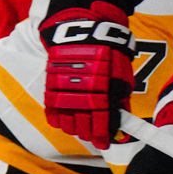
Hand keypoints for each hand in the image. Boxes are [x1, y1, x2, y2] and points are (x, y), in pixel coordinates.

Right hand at [39, 2, 135, 147]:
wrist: (82, 31)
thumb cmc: (107, 54)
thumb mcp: (121, 77)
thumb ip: (120, 102)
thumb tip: (121, 124)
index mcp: (103, 90)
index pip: (102, 122)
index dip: (103, 136)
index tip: (104, 143)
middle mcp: (82, 92)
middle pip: (83, 125)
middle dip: (89, 134)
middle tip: (94, 136)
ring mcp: (65, 90)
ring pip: (66, 121)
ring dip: (74, 129)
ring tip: (81, 129)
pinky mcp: (51, 85)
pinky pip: (51, 111)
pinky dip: (58, 120)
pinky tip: (65, 122)